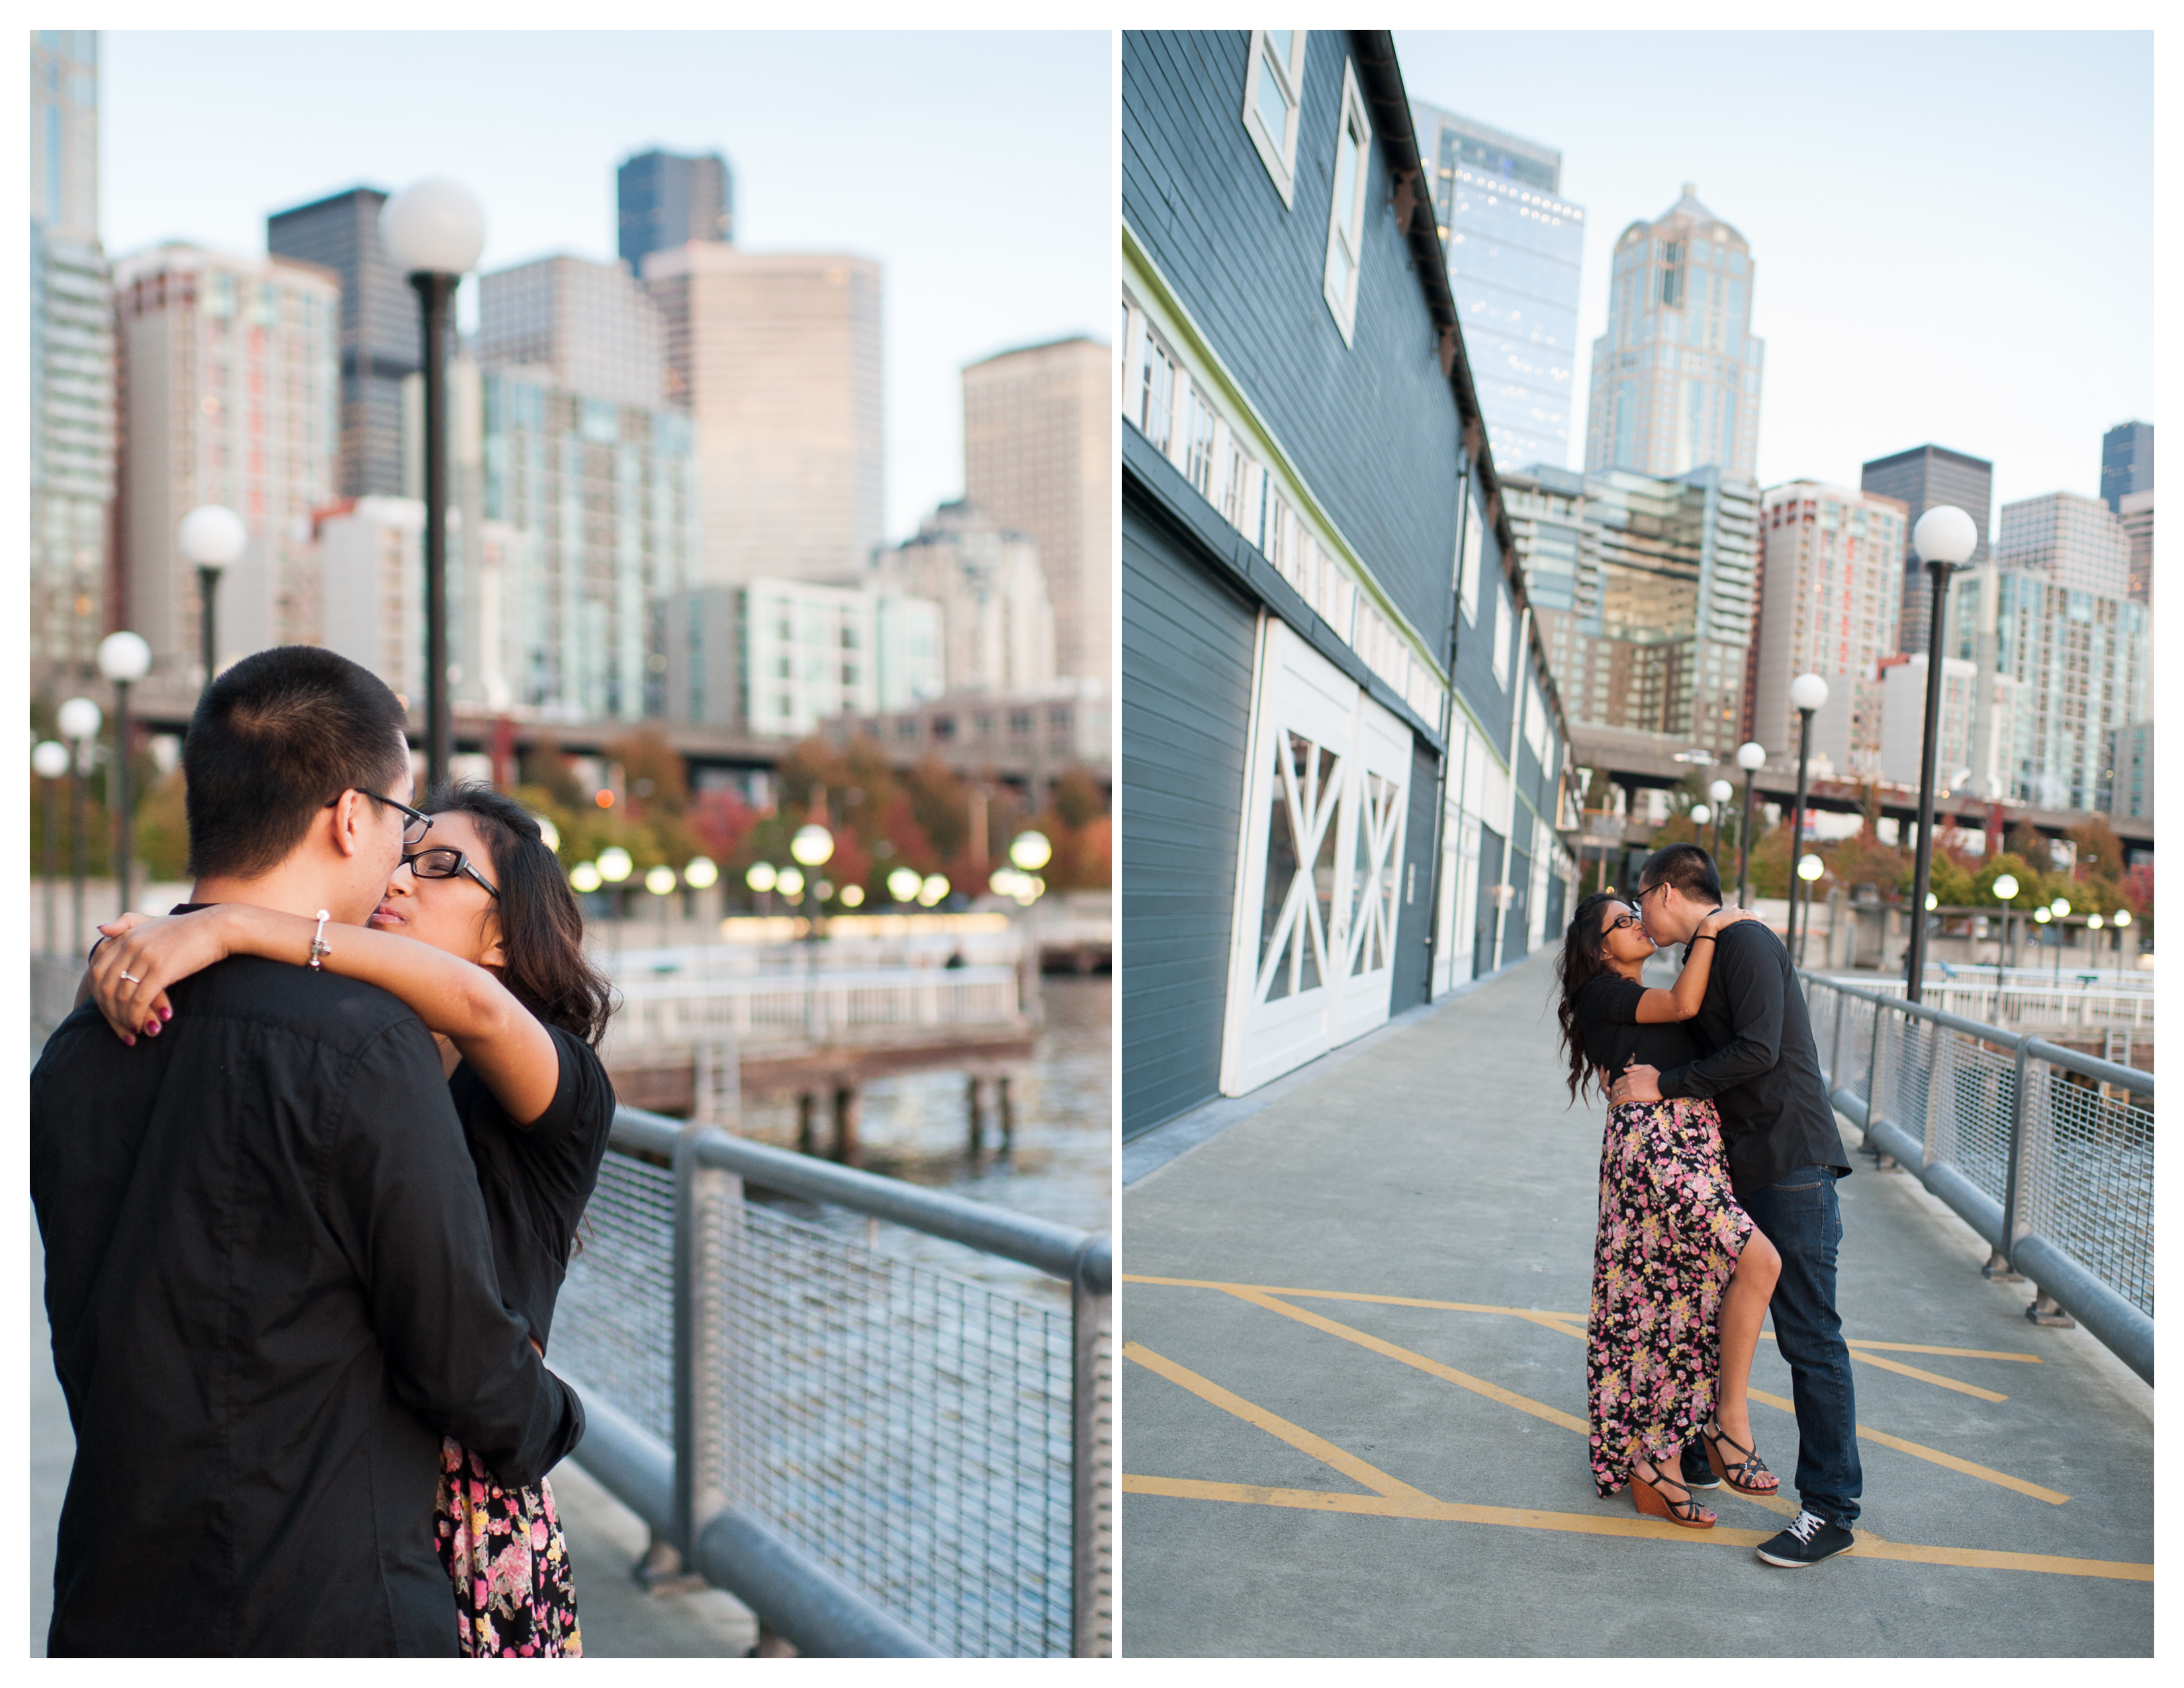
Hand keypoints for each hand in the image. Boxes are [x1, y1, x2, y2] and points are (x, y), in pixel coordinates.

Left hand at [87, 908, 235, 1046]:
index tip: (108, 1010)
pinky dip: (137, 1016)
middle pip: (105, 986)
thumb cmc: (187, 928)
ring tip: (132, 1030)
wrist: (216, 928)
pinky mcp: (162, 970)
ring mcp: (145, 957)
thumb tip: (100, 930)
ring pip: (121, 995)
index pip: (97, 970)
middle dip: (109, 1011)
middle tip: (119, 1027)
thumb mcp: (151, 921)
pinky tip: (143, 1026)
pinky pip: (140, 999)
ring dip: (123, 1018)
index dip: (98, 994)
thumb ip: (125, 923)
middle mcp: (130, 945)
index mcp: (125, 936)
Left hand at [1609, 1060, 1661, 1105]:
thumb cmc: (1657, 1076)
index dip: (1615, 1086)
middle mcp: (1628, 1081)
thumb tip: (1624, 1069)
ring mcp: (1629, 1088)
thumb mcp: (1646, 1067)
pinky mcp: (1632, 1095)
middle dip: (1612, 1092)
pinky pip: (1620, 1099)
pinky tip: (1614, 1105)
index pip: (1618, 1080)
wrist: (1663, 1084)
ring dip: (1613, 1098)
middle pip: (1615, 1087)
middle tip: (1612, 1098)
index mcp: (1630, 1074)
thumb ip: (1634, 1067)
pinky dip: (1615, 1102)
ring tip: (1612, 1102)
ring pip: (1616, 1093)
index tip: (1615, 1091)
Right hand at [1697, 905, 1759, 938]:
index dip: (1751, 916)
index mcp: (1732, 910)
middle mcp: (1736, 910)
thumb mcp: (1722, 917)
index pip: (1744, 912)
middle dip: (1756, 918)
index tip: (1755, 921)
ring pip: (1751, 914)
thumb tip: (1734, 905)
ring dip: (1758, 919)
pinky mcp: (1738, 916)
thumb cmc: (1714, 923)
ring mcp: (1737, 912)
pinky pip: (1750, 917)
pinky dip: (1756, 919)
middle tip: (1762, 923)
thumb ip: (1728, 911)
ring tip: (1764, 925)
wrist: (1710, 923)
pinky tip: (1760, 923)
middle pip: (1749, 913)